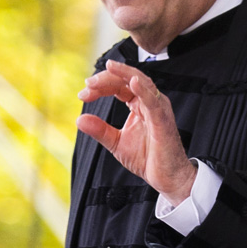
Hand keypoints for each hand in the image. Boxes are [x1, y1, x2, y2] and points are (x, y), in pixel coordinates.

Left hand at [76, 62, 198, 204]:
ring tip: (107, 70)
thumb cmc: (148, 159)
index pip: (119, 86)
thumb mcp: (116, 143)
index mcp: (139, 105)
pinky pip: (153, 102)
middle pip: (128, 79)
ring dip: (123, 75)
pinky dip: (143, 91)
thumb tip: (79, 119)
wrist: (167, 177)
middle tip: (89, 84)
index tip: (83, 95)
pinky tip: (133, 82)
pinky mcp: (163, 120)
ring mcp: (158, 109)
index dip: (100, 87)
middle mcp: (150, 103)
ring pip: (142, 82)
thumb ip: (100, 130)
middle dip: (107, 78)